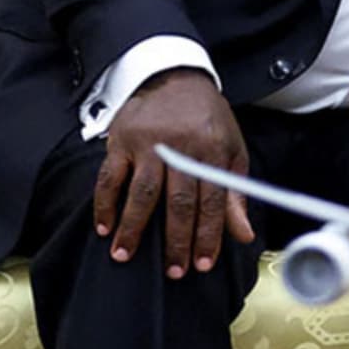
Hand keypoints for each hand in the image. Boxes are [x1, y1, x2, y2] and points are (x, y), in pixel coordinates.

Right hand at [95, 68, 251, 276]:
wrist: (175, 76)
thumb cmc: (208, 119)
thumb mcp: (231, 149)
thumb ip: (235, 193)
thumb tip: (243, 234)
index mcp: (214, 150)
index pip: (213, 200)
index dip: (209, 234)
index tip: (203, 264)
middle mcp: (182, 148)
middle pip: (179, 201)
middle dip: (177, 240)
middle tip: (173, 272)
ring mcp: (149, 145)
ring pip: (142, 193)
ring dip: (133, 228)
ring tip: (125, 256)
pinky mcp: (121, 141)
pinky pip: (110, 178)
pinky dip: (105, 204)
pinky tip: (105, 228)